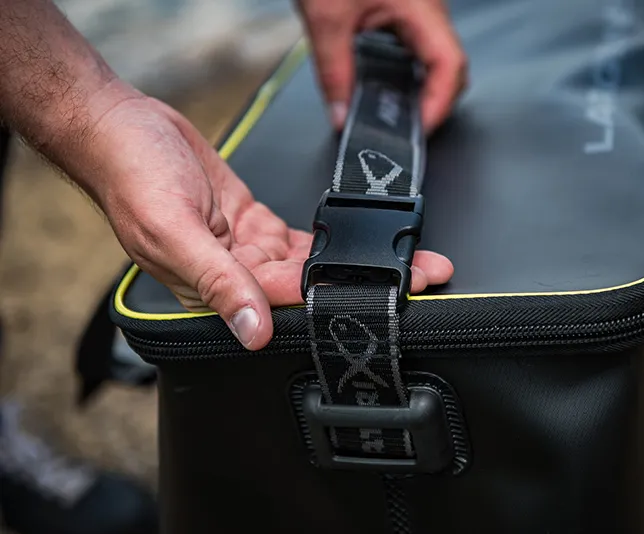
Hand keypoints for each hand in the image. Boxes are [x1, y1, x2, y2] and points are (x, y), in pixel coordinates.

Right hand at [83, 83, 453, 350]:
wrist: (119, 127)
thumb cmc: (130, 175)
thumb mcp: (173, 230)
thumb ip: (218, 282)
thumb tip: (252, 331)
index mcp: (213, 288)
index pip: (288, 304)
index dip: (342, 301)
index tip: (390, 300)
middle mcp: (234, 275)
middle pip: (312, 287)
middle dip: (367, 281)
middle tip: (422, 277)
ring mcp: (244, 249)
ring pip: (313, 264)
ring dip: (359, 260)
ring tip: (409, 259)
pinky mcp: (250, 223)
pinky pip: (297, 241)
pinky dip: (332, 241)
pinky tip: (364, 244)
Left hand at [295, 0, 467, 132]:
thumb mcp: (324, 17)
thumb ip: (333, 72)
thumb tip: (341, 114)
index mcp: (421, 6)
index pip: (449, 66)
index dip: (439, 105)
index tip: (418, 131)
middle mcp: (429, 8)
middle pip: (450, 67)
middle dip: (434, 103)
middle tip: (405, 130)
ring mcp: (420, 8)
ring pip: (436, 58)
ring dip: (422, 88)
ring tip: (397, 115)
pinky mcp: (406, 9)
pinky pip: (417, 47)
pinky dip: (407, 72)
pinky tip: (386, 86)